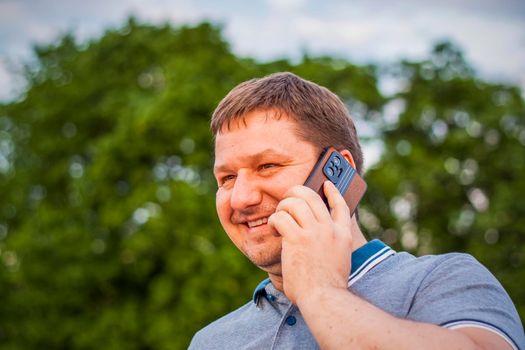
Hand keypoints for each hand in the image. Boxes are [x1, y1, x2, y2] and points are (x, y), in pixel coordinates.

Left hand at [268, 181, 352, 304]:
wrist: (324, 297)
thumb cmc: (327, 287)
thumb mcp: (339, 260)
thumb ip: (331, 246)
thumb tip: (316, 238)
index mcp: (343, 234)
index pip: (341, 205)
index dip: (333, 191)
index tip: (327, 184)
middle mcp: (330, 229)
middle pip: (311, 196)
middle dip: (296, 193)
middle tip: (287, 200)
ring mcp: (314, 232)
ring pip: (294, 202)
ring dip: (282, 207)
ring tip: (279, 218)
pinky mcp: (297, 238)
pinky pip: (281, 217)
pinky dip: (274, 221)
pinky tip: (274, 230)